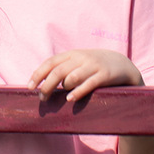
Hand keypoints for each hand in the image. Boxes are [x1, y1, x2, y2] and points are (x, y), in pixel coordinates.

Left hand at [29, 49, 143, 101]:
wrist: (123, 64)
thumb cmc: (95, 67)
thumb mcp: (79, 63)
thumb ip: (64, 70)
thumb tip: (44, 85)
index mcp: (72, 54)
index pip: (50, 62)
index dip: (38, 74)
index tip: (29, 86)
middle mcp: (81, 58)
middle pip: (58, 71)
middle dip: (47, 85)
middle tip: (41, 98)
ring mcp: (93, 65)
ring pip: (72, 77)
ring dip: (62, 89)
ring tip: (56, 99)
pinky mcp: (105, 75)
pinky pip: (89, 84)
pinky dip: (78, 91)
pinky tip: (70, 99)